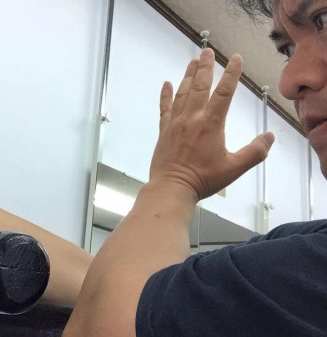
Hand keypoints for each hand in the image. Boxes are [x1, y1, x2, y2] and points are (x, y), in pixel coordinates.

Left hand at [150, 48, 274, 200]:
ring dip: (187, 76)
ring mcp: (175, 123)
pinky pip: (164, 108)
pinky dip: (165, 95)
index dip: (231, 74)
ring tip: (192, 61)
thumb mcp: (234, 168)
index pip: (224, 92)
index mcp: (211, 124)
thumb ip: (254, 152)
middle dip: (205, 67)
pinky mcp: (164, 131)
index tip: (235, 58)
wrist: (172, 187)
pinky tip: (166, 84)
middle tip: (207, 51)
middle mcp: (192, 118)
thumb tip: (270, 137)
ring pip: (182, 94)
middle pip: (199, 86)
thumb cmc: (203, 179)